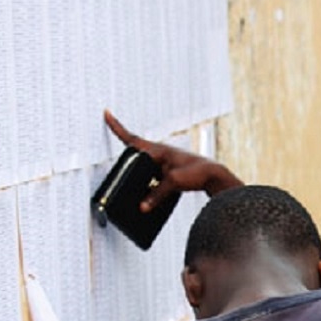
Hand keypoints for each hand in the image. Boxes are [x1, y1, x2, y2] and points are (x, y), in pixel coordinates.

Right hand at [103, 109, 242, 210]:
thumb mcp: (174, 182)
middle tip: (113, 144)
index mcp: (157, 150)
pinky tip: (147, 195)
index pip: (132, 139)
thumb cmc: (197, 172)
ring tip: (133, 185)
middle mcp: (159, 153)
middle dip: (124, 153)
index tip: (107, 113)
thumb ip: (156, 195)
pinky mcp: (169, 171)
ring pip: (143, 165)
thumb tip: (142, 207)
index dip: (117, 127)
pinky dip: (148, 183)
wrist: (214, 175)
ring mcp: (164, 161)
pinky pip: (152, 175)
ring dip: (137, 172)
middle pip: (135, 152)